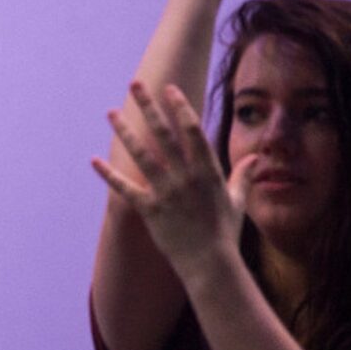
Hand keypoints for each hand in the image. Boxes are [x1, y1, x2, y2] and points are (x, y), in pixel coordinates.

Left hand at [92, 82, 256, 277]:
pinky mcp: (149, 210)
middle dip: (148, 106)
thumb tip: (256, 159)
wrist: (210, 264)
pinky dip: (109, 175)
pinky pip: (125, 189)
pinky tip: (94, 160)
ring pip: (141, 155)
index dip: (180, 107)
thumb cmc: (224, 234)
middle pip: (163, 134)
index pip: (192, 130)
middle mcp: (185, 177)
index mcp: (208, 171)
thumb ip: (243, 177)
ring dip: (124, 132)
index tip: (169, 88)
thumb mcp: (237, 202)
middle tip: (134, 84)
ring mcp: (166, 192)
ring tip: (110, 112)